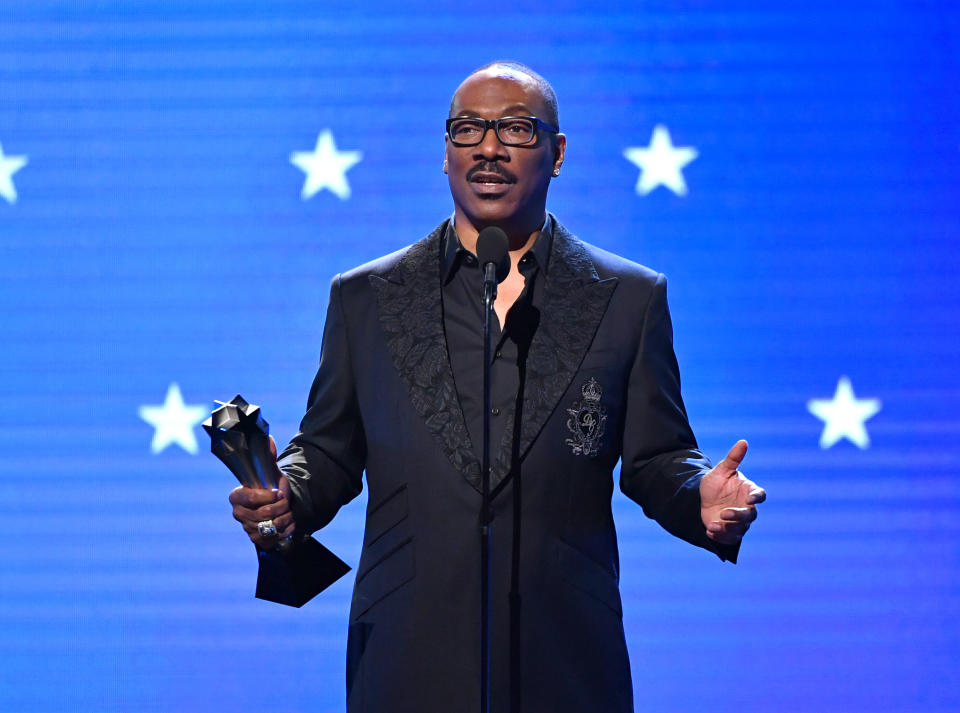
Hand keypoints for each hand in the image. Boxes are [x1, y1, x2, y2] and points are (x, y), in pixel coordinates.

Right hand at [228, 435, 295, 549]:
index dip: (268, 496)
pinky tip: (289, 523)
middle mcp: (238, 514)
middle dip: (282, 507)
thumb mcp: (271, 471)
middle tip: (287, 502)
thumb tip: (268, 439)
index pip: (250, 498)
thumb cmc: (271, 486)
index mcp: (236, 496)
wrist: (277, 505)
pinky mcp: (257, 540)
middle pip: (264, 514)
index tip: (279, 492)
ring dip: (286, 519)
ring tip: (290, 512)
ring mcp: (247, 528)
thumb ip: (268, 456)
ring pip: (270, 527)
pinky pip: (273, 539)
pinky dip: (286, 531)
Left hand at [700, 440, 765, 544]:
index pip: (760, 495)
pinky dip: (720, 537)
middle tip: (725, 513)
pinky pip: (729, 538)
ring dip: (728, 529)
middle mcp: (747, 508)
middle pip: (750, 515)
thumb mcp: (722, 470)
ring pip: (740, 529)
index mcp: (749, 491)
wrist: (702, 497)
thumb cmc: (717, 483)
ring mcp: (739, 522)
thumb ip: (733, 458)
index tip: (751, 497)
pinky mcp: (729, 532)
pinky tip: (710, 531)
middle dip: (739, 516)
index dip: (758, 497)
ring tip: (713, 525)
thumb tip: (743, 441)